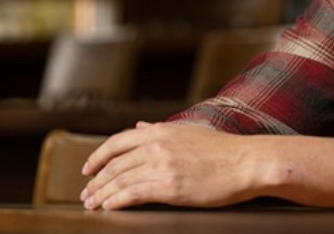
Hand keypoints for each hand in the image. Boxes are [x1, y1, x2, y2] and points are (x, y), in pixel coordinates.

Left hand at [81, 121, 333, 209]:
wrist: (247, 163)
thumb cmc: (224, 150)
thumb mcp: (189, 132)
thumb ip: (160, 130)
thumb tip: (139, 127)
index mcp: (161, 131)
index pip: (117, 142)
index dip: (97, 156)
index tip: (87, 169)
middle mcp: (157, 145)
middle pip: (114, 163)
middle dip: (96, 180)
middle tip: (86, 192)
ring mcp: (162, 166)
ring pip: (120, 180)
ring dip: (101, 193)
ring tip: (92, 203)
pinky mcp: (169, 187)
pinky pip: (132, 194)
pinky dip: (116, 200)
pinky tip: (108, 207)